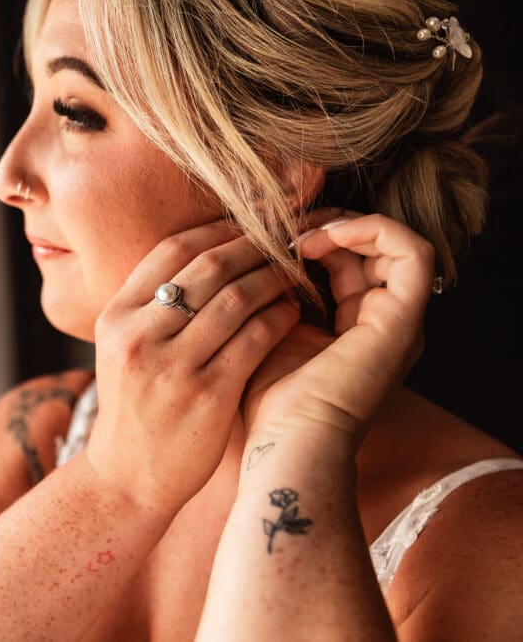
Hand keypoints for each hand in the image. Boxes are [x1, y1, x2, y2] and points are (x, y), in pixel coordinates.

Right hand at [85, 220, 300, 512]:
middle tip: (285, 239)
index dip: (218, 229)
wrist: (127, 478)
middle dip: (254, 246)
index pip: (172, 250)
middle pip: (207, 267)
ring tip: (294, 274)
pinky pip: (254, 339)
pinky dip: (280, 318)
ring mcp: (171, 365)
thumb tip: (206, 254)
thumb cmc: (135, 408)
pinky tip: (294, 312)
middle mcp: (138, 334)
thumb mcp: (125, 349)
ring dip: (273, 279)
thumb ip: (154, 306)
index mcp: (115, 315)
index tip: (251, 221)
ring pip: (236, 298)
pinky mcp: (206, 394)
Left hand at [242, 213, 434, 445]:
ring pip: (395, 244)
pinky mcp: (402, 321)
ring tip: (299, 234)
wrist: (288, 444)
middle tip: (282, 227)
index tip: (267, 237)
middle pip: (370, 250)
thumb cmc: (267, 402)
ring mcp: (397, 322)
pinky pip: (412, 253)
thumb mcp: (268, 334)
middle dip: (326, 226)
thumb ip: (274, 296)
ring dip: (345, 225)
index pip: (345, 263)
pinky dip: (373, 231)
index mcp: (353, 328)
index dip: (312, 238)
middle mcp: (382, 323)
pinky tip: (322, 239)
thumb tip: (258, 251)